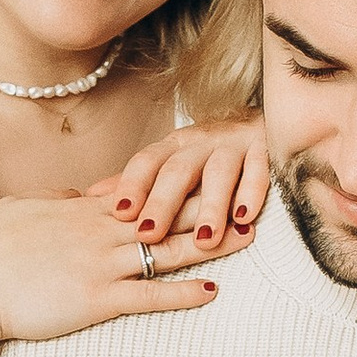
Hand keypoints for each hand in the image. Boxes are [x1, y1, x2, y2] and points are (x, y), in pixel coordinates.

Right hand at [0, 189, 231, 346]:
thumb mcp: (20, 210)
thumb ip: (55, 202)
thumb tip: (79, 197)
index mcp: (84, 210)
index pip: (144, 188)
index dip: (182, 180)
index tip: (213, 169)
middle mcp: (100, 231)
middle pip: (168, 212)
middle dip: (212, 202)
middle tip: (250, 194)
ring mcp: (100, 264)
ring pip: (166, 249)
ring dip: (210, 243)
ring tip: (247, 237)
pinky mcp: (96, 298)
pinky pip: (148, 295)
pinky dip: (181, 294)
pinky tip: (212, 291)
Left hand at [93, 112, 268, 258]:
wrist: (266, 117)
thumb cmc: (210, 153)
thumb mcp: (171, 162)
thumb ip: (135, 180)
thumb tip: (90, 196)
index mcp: (174, 146)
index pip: (147, 162)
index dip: (133, 185)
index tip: (119, 214)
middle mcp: (201, 142)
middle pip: (178, 170)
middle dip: (163, 202)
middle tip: (149, 233)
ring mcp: (235, 145)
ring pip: (219, 173)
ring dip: (210, 207)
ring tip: (203, 240)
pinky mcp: (267, 150)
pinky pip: (259, 170)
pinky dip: (251, 193)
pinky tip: (244, 218)